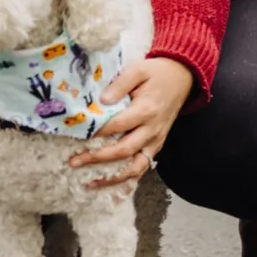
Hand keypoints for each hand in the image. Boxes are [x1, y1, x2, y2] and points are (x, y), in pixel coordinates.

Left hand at [66, 56, 194, 190]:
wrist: (182, 78)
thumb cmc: (156, 73)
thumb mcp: (138, 70)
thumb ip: (120, 84)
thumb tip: (102, 100)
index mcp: (146, 110)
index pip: (118, 125)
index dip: (97, 132)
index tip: (78, 136)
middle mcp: (152, 129)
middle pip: (124, 150)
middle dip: (98, 159)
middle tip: (74, 162)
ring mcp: (155, 140)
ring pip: (134, 167)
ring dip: (112, 177)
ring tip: (89, 183)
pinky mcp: (156, 146)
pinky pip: (142, 167)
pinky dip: (127, 180)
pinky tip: (111, 186)